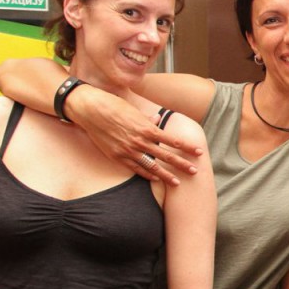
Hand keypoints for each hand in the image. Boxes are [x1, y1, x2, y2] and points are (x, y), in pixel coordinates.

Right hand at [70, 86, 203, 185]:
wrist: (90, 109)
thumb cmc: (113, 106)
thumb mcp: (134, 110)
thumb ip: (147, 119)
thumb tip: (157, 121)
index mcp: (147, 128)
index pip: (173, 140)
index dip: (187, 147)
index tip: (199, 152)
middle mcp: (140, 141)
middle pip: (166, 156)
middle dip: (182, 164)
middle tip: (194, 172)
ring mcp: (128, 150)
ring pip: (152, 166)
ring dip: (166, 175)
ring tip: (177, 183)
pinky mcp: (117, 156)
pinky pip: (135, 168)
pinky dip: (146, 174)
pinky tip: (155, 179)